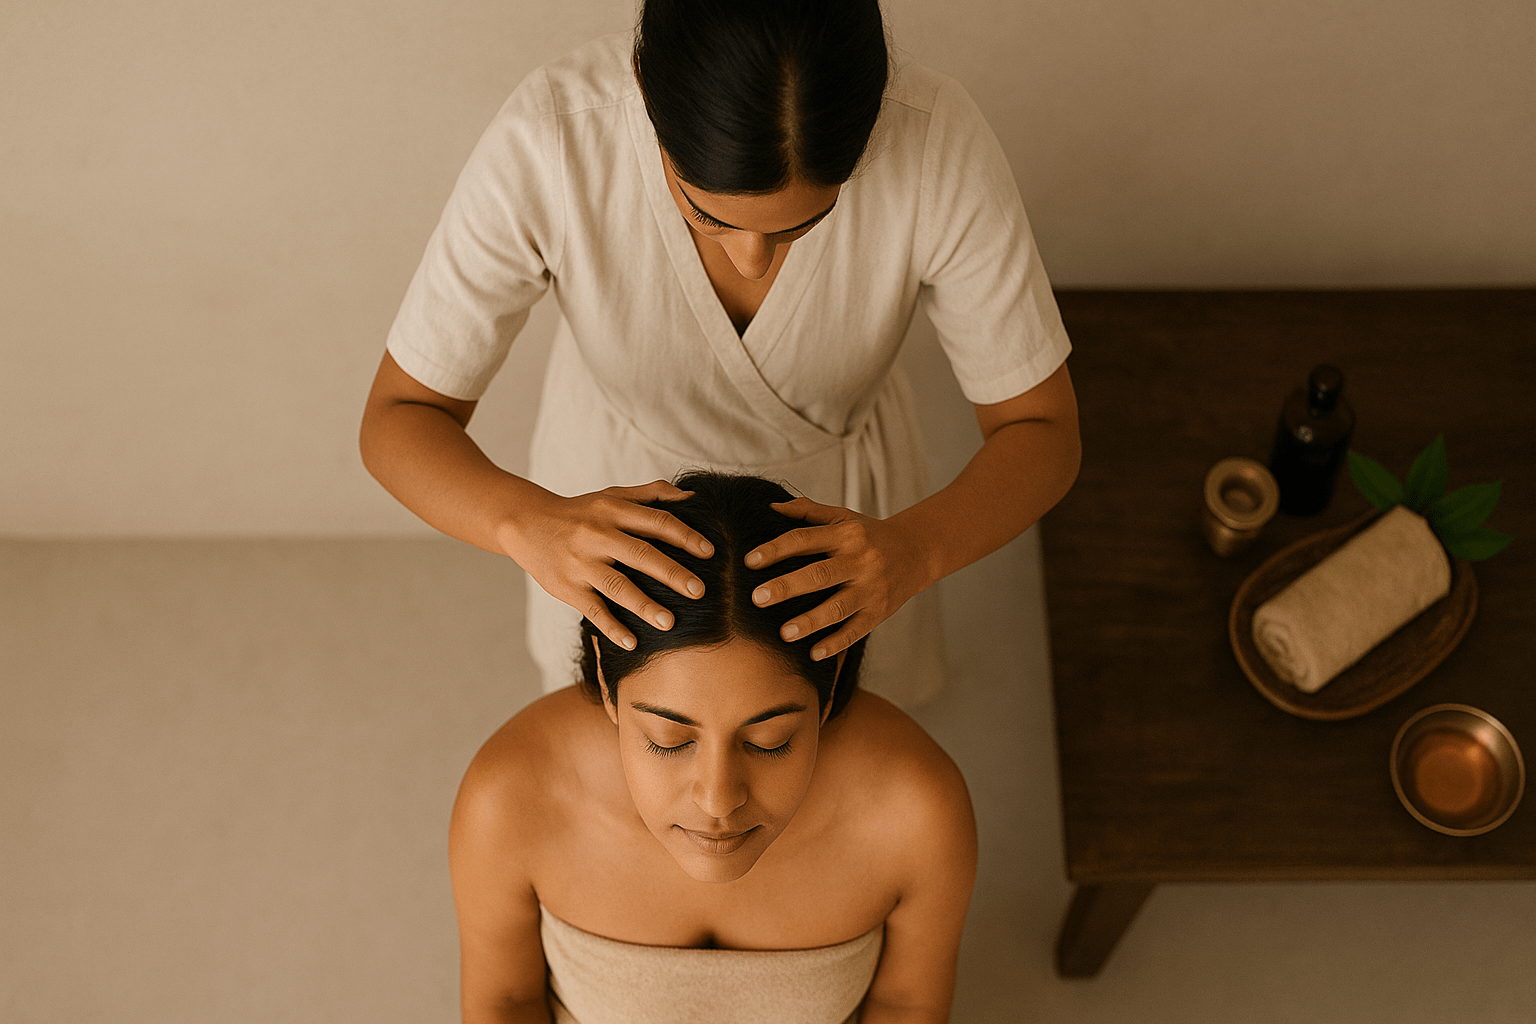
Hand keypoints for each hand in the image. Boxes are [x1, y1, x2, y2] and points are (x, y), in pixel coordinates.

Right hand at [503, 481, 714, 650]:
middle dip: (673, 574)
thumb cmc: (580, 512)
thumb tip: (692, 497)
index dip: (685, 536)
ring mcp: (581, 563)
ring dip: (645, 606)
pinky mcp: (567, 588)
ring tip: (670, 623)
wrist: (526, 523)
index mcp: (613, 511)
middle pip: (641, 554)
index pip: (656, 522)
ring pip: (617, 586)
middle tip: (700, 591)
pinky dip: (612, 627)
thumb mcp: (611, 495)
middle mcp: (598, 535)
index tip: (709, 552)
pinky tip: (632, 642)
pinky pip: (593, 610)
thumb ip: (652, 494)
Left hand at [743, 498, 932, 660]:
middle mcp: (860, 561)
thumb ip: (808, 512)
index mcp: (847, 535)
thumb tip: (771, 506)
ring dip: (810, 621)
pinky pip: (856, 630)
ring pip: (838, 607)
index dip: (776, 549)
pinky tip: (813, 653)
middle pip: (819, 575)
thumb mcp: (844, 517)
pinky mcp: (879, 613)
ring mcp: (871, 589)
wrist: (917, 551)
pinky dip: (835, 644)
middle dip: (786, 587)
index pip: (805, 540)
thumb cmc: (870, 534)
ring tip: (783, 633)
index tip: (749, 561)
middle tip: (756, 598)